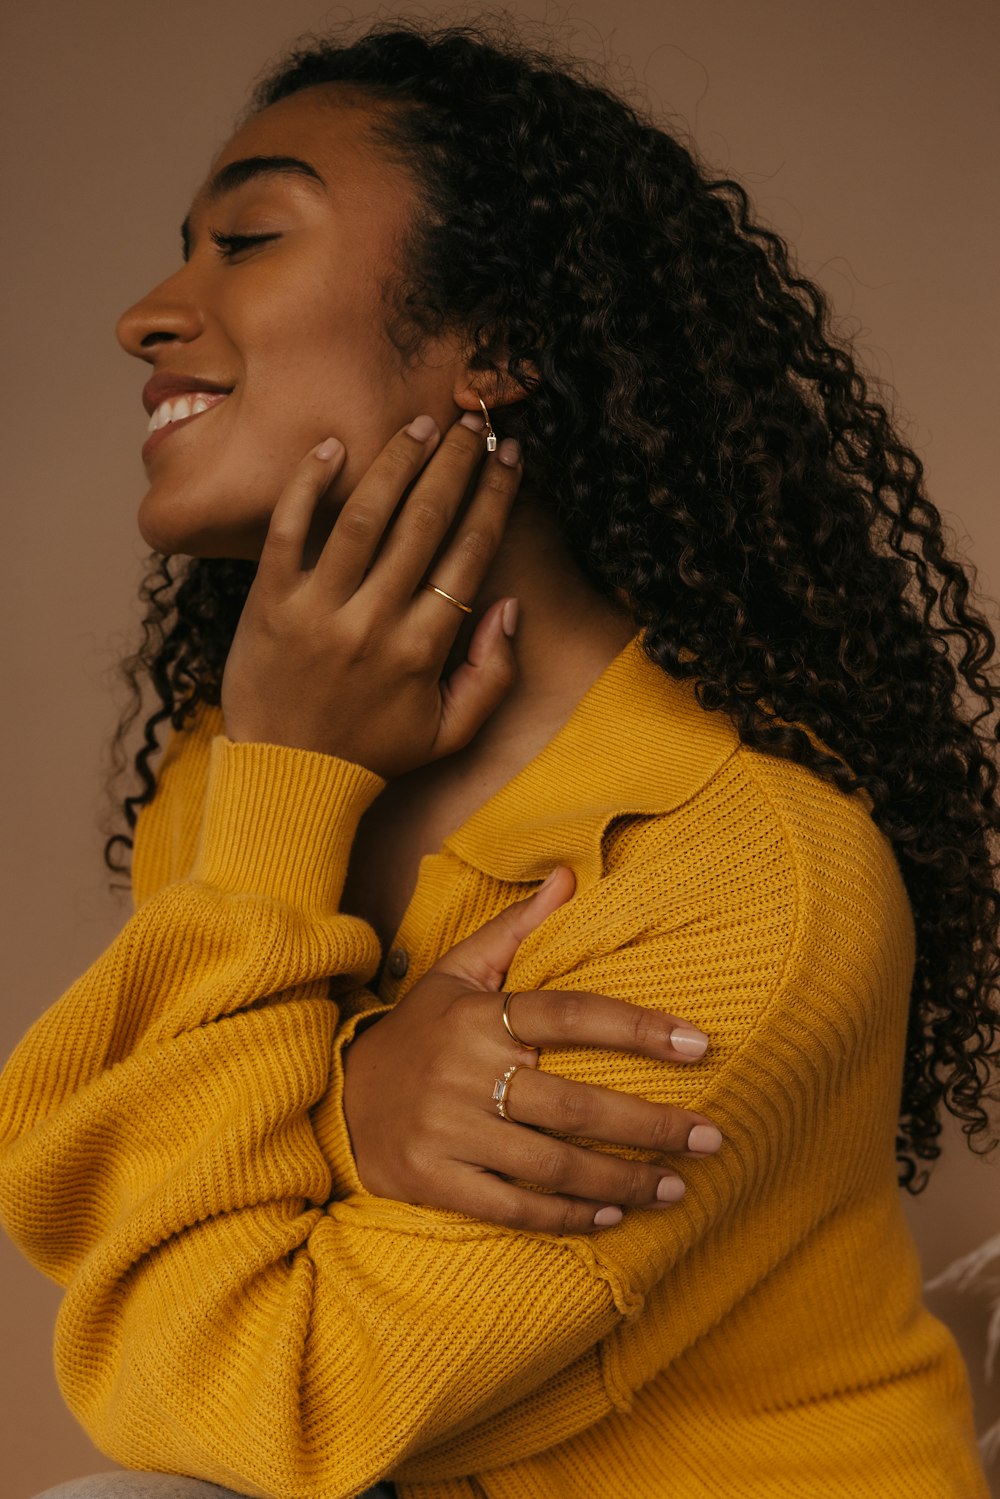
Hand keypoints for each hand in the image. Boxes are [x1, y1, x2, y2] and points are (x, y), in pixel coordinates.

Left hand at [221, 413, 522, 775]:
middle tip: (471, 421)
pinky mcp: (270, 603)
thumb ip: (492, 675)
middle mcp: (375, 622)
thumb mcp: (449, 733)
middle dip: (454, 462)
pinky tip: (331, 447)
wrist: (286, 778)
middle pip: (424, 521)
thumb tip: (510, 607)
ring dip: (396, 461)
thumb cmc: (372, 751)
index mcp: (423, 649)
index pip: (469, 553)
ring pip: (364, 516)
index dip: (494, 496)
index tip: (508, 456)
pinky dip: (308, 485)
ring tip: (421, 423)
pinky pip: (289, 530)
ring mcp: (319, 609)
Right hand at [343, 867, 721, 1233]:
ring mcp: (449, 1132)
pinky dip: (569, 1216)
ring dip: (623, 1180)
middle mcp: (465, 1074)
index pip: (571, 1016)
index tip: (699, 1044)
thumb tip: (570, 877)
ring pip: (552, 1165)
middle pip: (574, 1104)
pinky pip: (515, 1207)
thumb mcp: (457, 971)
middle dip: (651, 1126)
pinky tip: (613, 1216)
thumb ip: (516, 929)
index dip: (638, 1028)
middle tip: (711, 1136)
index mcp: (479, 1017)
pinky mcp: (437, 1182)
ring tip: (676, 1186)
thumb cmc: (419, 1031)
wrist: (340, 1099)